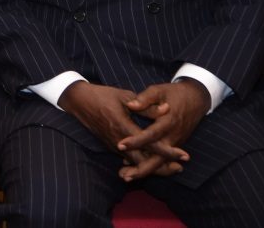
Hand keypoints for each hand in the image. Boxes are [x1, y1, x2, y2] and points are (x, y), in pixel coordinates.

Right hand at [58, 82, 187, 175]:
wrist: (79, 101)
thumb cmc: (102, 95)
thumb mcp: (125, 97)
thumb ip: (146, 106)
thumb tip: (167, 109)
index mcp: (124, 127)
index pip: (150, 144)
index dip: (168, 151)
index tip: (184, 155)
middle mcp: (119, 140)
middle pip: (144, 161)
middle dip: (162, 167)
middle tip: (180, 168)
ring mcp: (114, 145)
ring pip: (136, 163)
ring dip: (152, 167)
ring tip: (170, 168)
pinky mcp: (111, 145)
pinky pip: (128, 159)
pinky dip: (141, 163)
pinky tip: (151, 162)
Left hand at [116, 80, 208, 180]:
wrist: (197, 99)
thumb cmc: (175, 93)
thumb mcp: (159, 90)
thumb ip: (146, 98)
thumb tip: (131, 105)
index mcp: (168, 122)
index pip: (151, 135)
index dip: (136, 141)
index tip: (120, 144)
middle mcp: (173, 136)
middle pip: (158, 157)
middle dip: (142, 168)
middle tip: (124, 175)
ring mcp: (175, 142)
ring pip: (160, 162)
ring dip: (144, 170)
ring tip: (125, 177)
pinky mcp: (174, 145)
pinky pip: (162, 158)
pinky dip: (150, 165)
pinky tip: (134, 167)